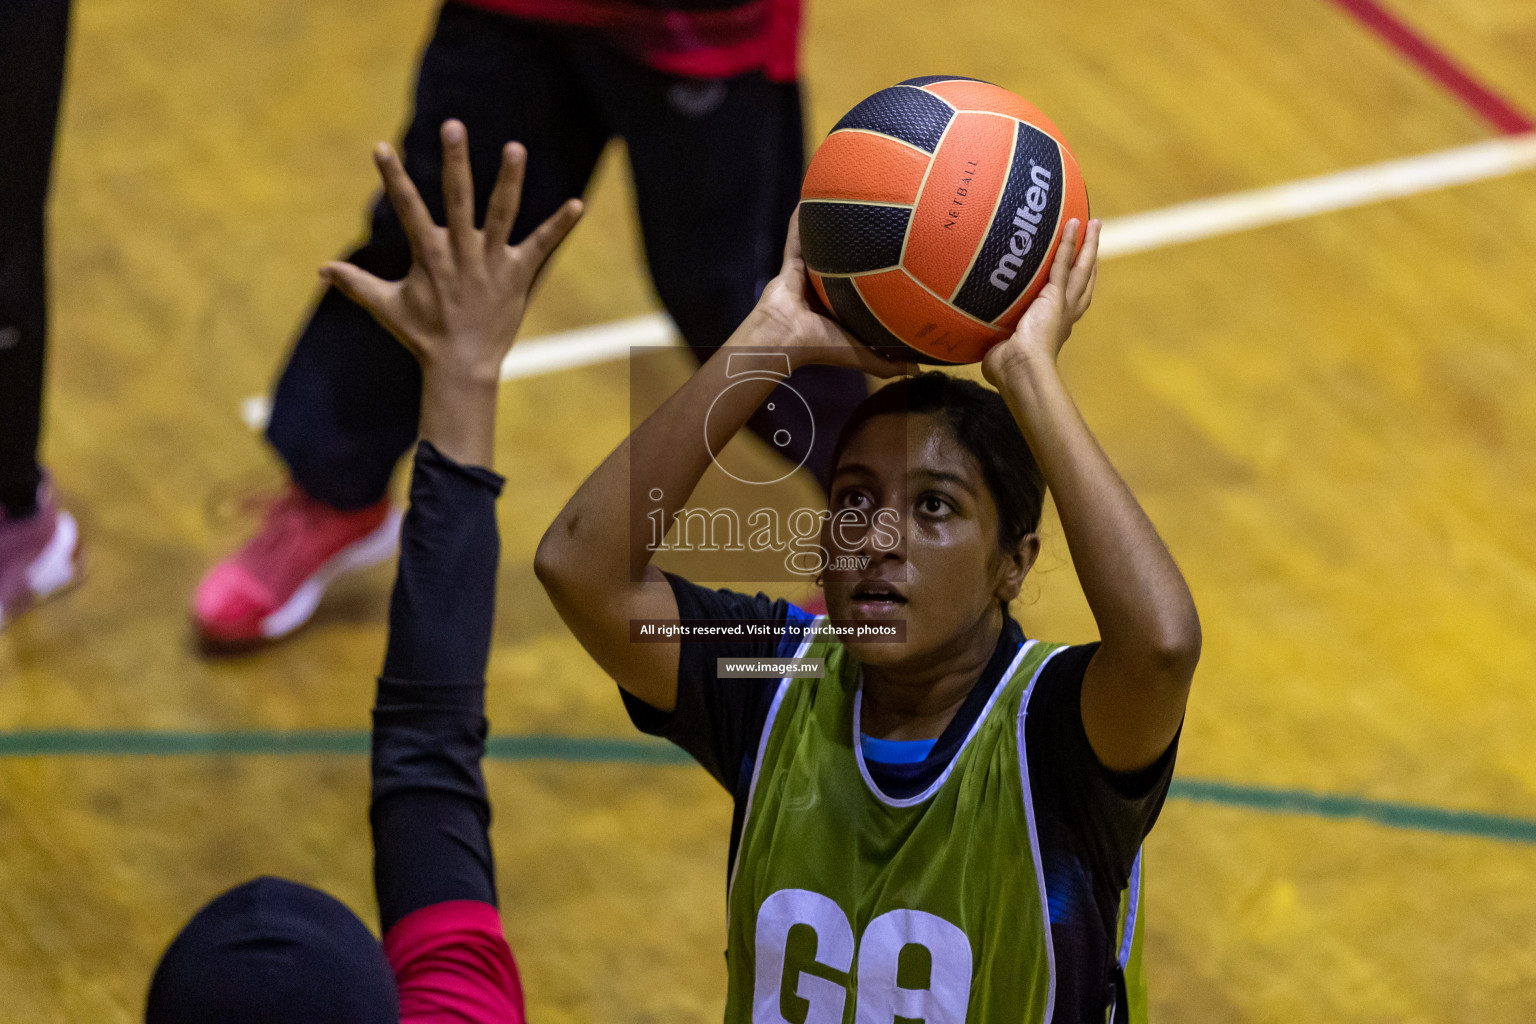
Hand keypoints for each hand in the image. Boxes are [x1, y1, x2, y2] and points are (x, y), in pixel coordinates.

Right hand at [320, 119, 583, 384]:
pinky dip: (559, 226)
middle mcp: (461, 254)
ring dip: (508, 181)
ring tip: (515, 147)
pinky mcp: (518, 275)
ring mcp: (491, 263)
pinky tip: (578, 205)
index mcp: (429, 256)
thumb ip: (357, 284)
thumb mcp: (387, 307)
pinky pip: (541, 245)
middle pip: (457, 199)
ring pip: (501, 214)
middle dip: (454, 162)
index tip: (381, 147)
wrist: (462, 368)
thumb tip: (321, 269)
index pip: (408, 209)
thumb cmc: (424, 335)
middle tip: (452, 125)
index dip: (394, 178)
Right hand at [742, 206, 910, 378]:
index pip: (859, 289)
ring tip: (840, 202)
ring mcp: (806, 275)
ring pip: (819, 246)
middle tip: (875, 224)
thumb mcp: (864, 356)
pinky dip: (800, 220)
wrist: (787, 338)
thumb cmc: (823, 347)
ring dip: (826, 227)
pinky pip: (796, 237)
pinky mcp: (791, 264)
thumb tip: (919, 371)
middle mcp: (823, 290)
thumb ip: (889, 364)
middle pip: (841, 264)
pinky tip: (809, 199)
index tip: (895, 260)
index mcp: (839, 308)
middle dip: (855, 246)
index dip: (875, 276)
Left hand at [982, 217, 1099, 386]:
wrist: (1020, 370)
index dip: (1078, 285)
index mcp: (1055, 328)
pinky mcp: (1054, 296)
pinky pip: (1062, 263)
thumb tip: (983, 348)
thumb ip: (997, 344)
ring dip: (1089, 244)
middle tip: (1095, 237)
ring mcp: (1062, 304)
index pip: (1071, 301)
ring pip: (1081, 268)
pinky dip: (1069, 242)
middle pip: (1084, 280)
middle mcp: (1064, 315)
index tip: (1082, 270)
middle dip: (1091, 258)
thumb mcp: (1002, 352)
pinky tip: (1074, 223)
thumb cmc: (1008, 370)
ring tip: (1095, 223)